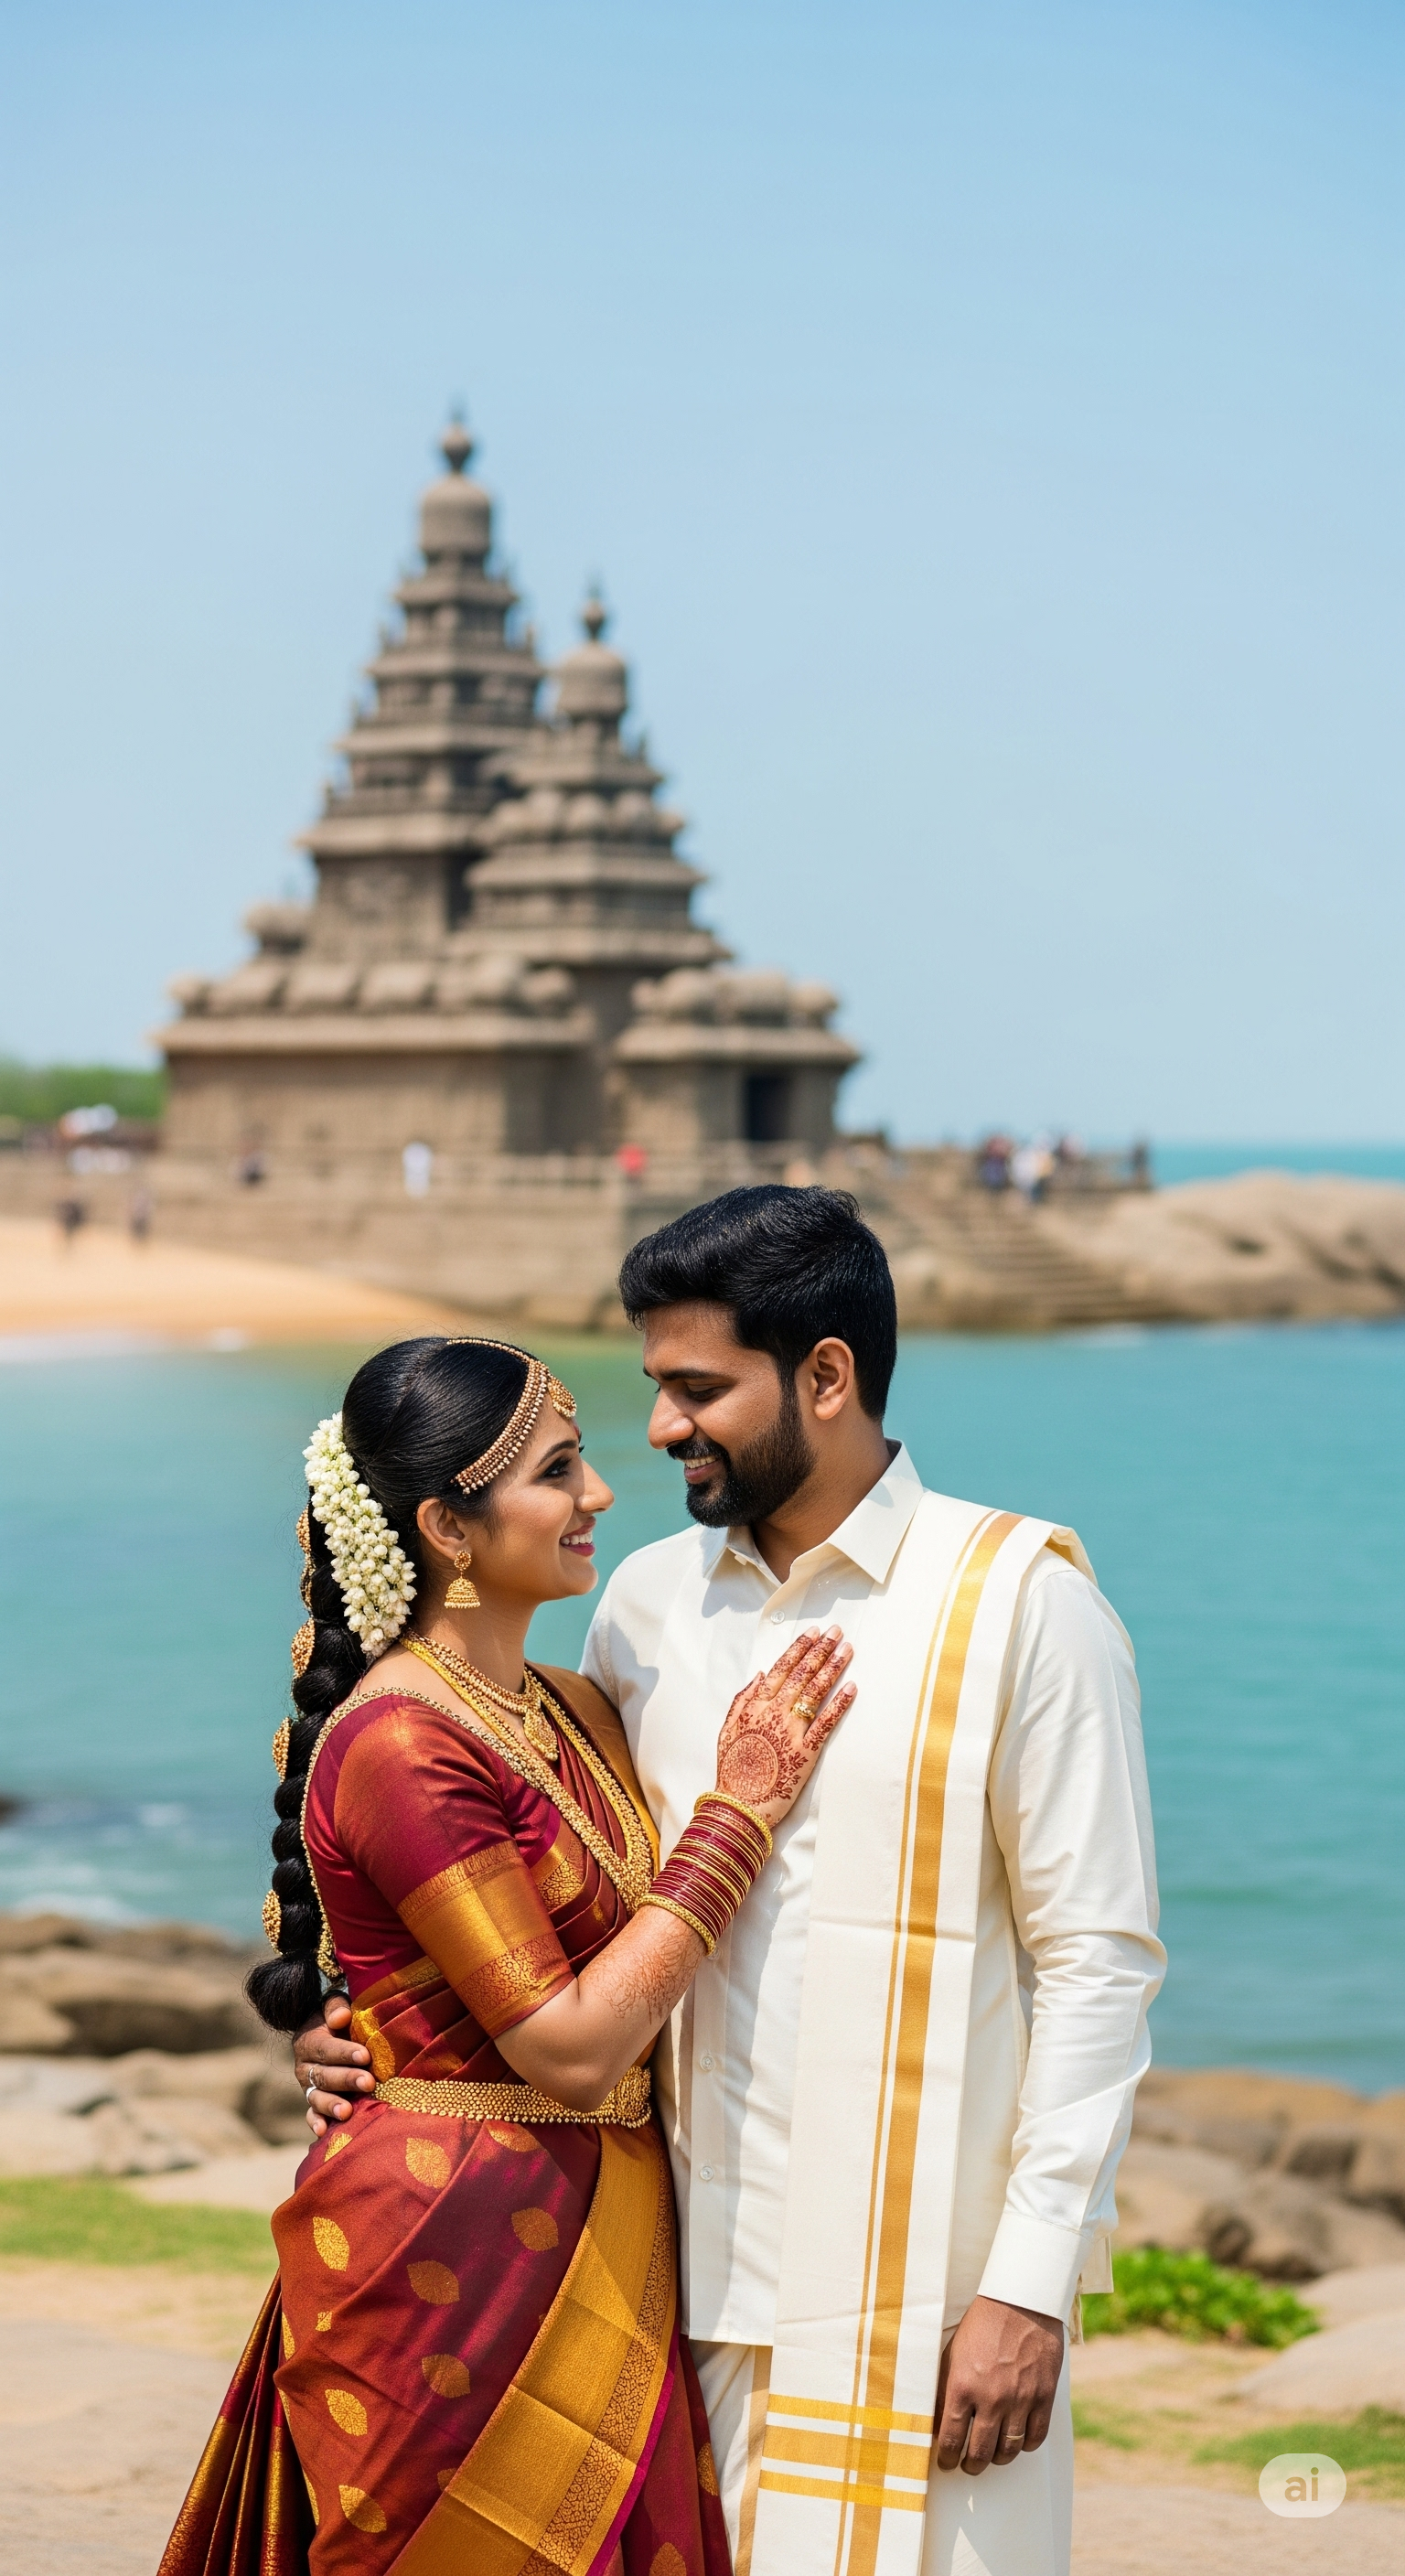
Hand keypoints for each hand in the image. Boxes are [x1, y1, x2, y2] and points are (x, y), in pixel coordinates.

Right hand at [293, 1992, 373, 2136]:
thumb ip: (336, 2007)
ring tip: (347, 2112)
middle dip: (347, 2080)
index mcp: (308, 2041)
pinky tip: (324, 2132)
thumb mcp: (335, 2006)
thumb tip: (342, 2017)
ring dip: (331, 2105)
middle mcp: (304, 2067)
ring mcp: (307, 2088)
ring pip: (316, 2098)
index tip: (365, 2056)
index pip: (326, 2048)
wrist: (327, 2034)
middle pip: (324, 2075)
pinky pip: (311, 2115)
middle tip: (369, 2082)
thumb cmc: (340, 2018)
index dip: (345, 2052)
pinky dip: (316, 2123)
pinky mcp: (313, 2104)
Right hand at [714, 1627, 853, 1827]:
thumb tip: (759, 1674)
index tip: (814, 1633)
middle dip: (821, 1650)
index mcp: (755, 1707)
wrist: (740, 1806)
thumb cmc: (732, 1771)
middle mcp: (774, 1713)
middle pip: (802, 1674)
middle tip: (837, 1633)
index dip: (800, 1648)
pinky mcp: (807, 1752)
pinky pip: (827, 1722)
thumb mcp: (726, 1731)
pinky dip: (841, 1703)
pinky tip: (852, 1687)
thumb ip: (742, 1700)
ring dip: (833, 1668)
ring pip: (816, 1691)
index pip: (782, 1669)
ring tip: (847, 1650)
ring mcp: (792, 1731)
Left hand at [934, 2295, 1063, 2474]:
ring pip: (1008, 2451)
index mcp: (962, 2385)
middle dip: (970, 2465)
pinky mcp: (1044, 2397)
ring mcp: (1020, 2399)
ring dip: (997, 2459)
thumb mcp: (953, 2354)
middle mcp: (991, 2398)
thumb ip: (945, 2389)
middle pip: (979, 2452)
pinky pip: (1035, 2438)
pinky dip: (1025, 2445)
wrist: (1020, 2301)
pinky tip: (1017, 2441)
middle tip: (967, 2466)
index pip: (950, 2438)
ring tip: (991, 2455)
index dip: (946, 2458)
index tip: (945, 2463)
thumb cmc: (981, 2325)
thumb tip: (937, 2423)